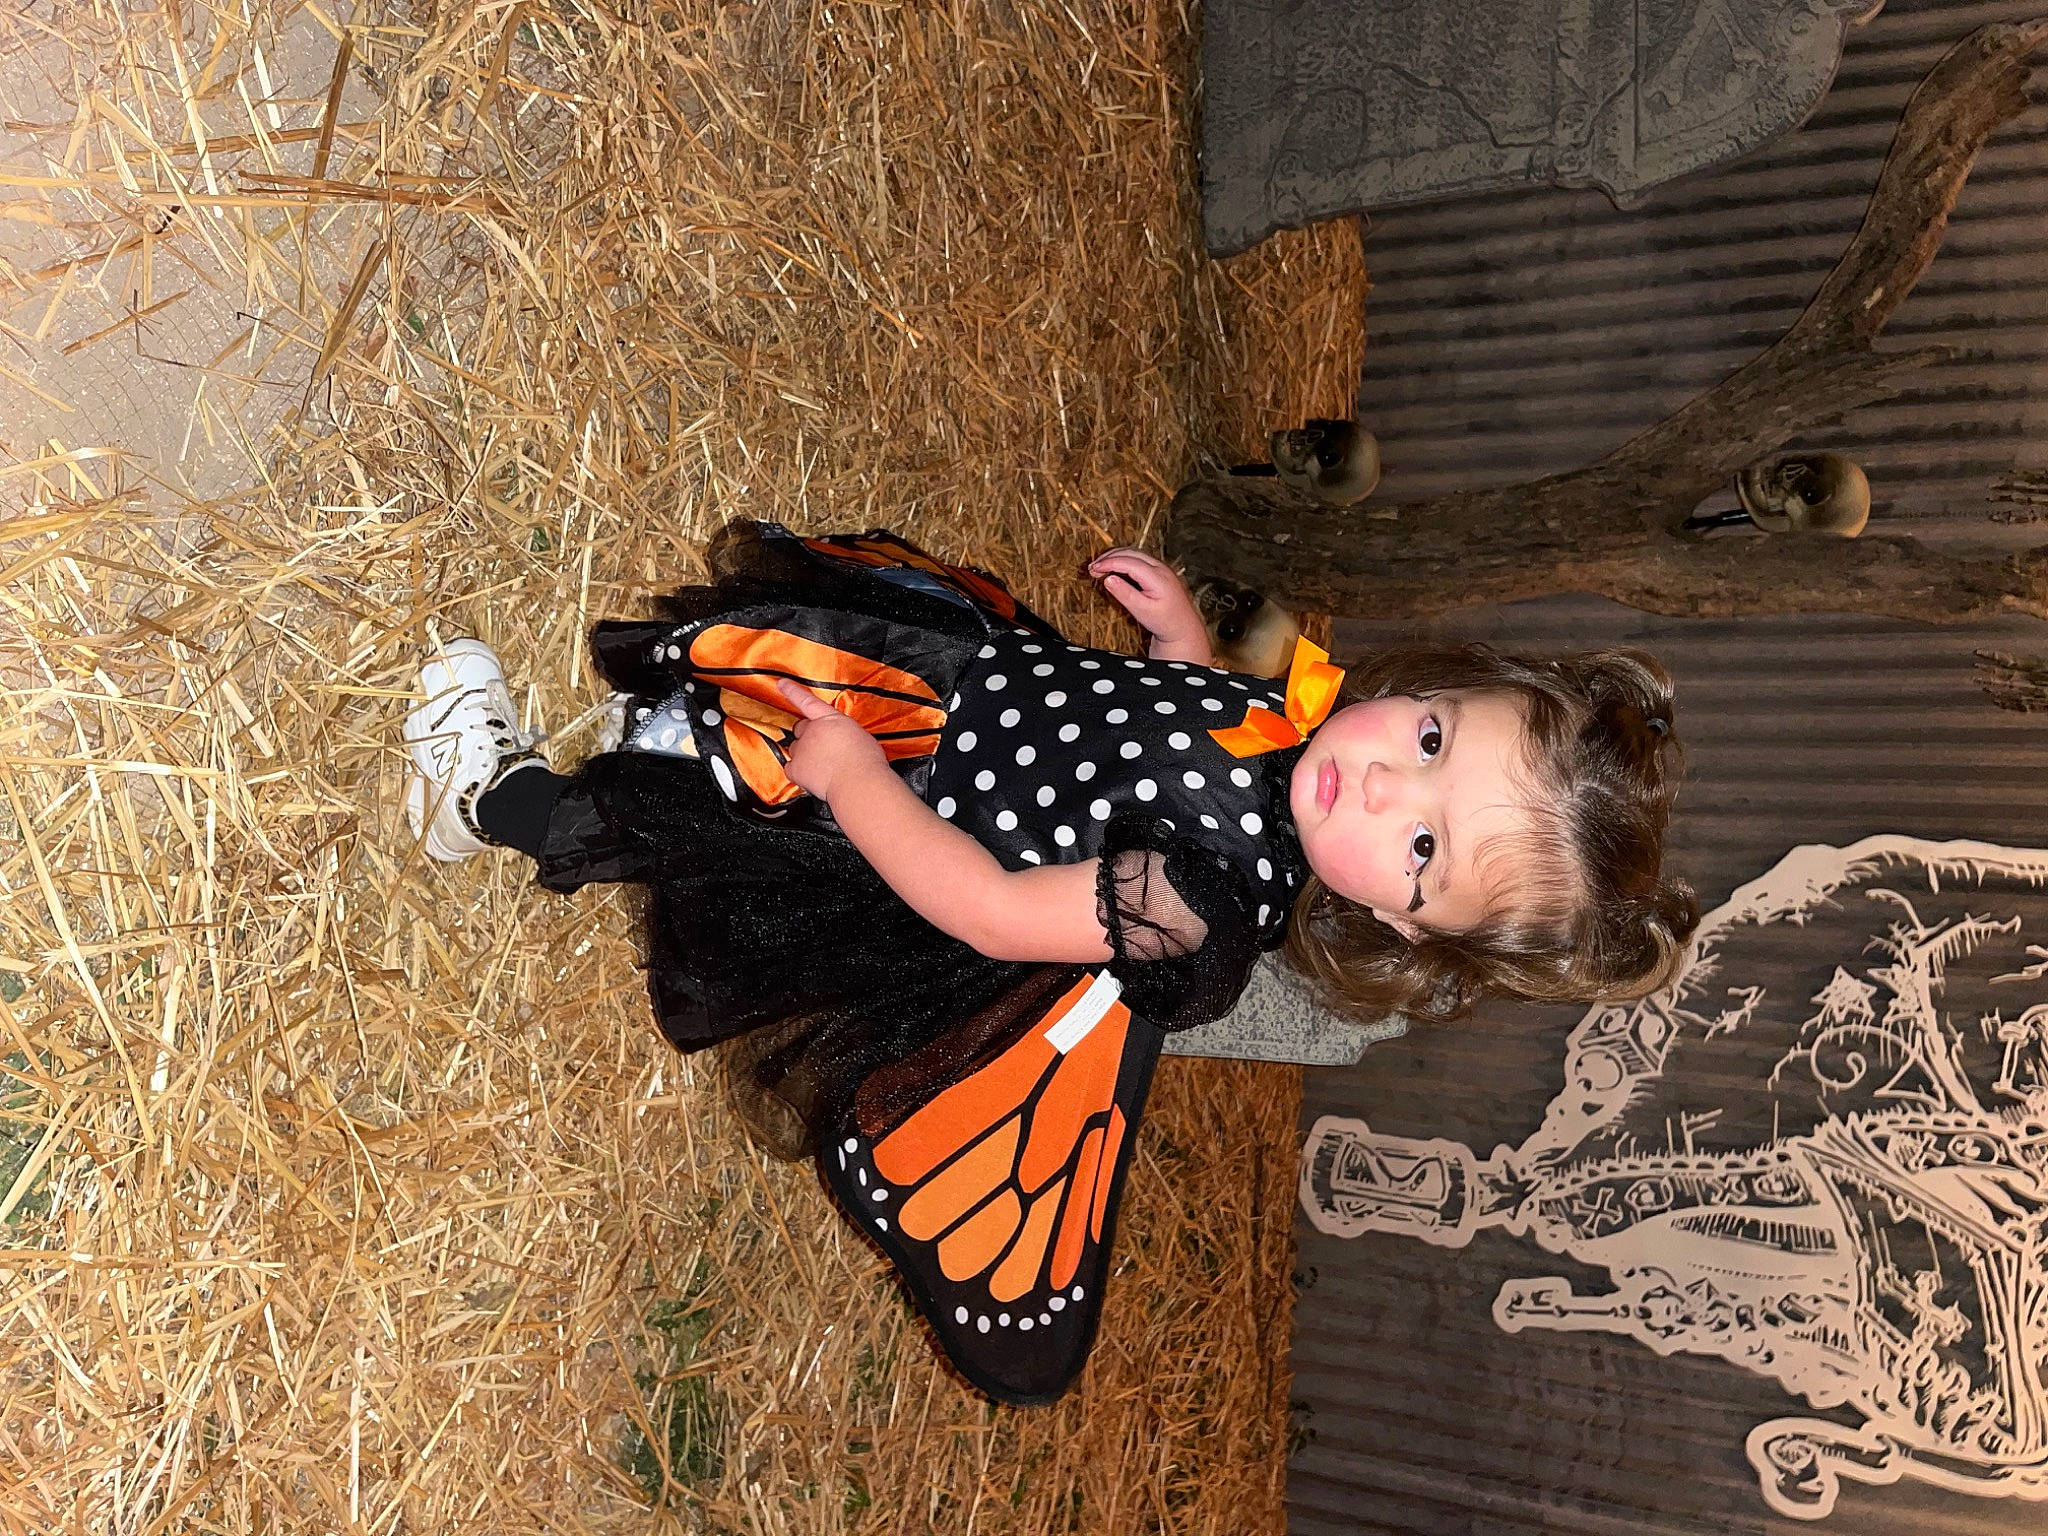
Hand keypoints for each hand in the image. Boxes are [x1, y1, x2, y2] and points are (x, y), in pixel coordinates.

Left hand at [774, 679, 887, 799]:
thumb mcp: (859, 734)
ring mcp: (802, 749)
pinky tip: (812, 776)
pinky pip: (790, 768)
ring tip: (823, 766)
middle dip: (808, 735)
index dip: (792, 691)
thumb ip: (844, 731)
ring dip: (805, 754)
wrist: (858, 782)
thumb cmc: (865, 761)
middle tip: (822, 747)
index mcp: (830, 719)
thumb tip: (842, 738)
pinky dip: (798, 772)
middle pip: (801, 728)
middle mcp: (812, 731)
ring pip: (795, 749)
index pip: (807, 700)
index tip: (781, 683)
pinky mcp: (796, 768)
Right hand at [1088, 547, 1207, 656]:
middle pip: (1131, 553)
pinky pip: (1138, 559)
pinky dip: (1123, 560)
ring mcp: (1161, 568)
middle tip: (1092, 568)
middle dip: (1109, 557)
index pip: (1129, 562)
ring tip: (1099, 567)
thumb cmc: (1164, 621)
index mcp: (1158, 578)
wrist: (1182, 627)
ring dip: (1115, 557)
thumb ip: (1125, 594)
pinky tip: (1113, 569)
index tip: (1094, 569)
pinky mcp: (1158, 571)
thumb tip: (1108, 579)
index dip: (1109, 563)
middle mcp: (1161, 568)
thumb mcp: (1142, 611)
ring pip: (1134, 553)